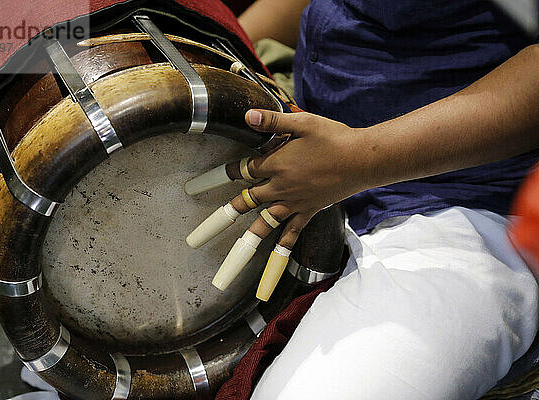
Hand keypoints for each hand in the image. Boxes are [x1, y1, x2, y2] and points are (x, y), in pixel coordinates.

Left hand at [185, 108, 377, 299]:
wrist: (362, 160)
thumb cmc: (333, 137)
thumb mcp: (302, 122)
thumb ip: (273, 121)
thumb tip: (247, 115)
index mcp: (276, 164)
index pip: (243, 170)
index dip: (226, 172)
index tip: (210, 179)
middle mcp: (280, 188)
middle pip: (246, 202)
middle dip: (223, 216)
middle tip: (198, 237)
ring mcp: (294, 203)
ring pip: (264, 224)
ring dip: (246, 243)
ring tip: (230, 263)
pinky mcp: (308, 212)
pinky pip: (293, 234)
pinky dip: (284, 249)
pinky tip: (275, 261)